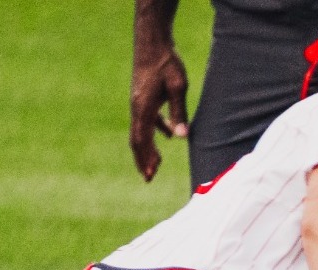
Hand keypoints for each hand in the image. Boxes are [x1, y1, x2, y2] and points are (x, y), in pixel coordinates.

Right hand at [130, 46, 189, 180]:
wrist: (152, 43)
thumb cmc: (167, 63)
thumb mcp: (178, 87)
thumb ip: (179, 113)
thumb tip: (181, 138)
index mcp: (143, 107)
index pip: (141, 139)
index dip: (145, 158)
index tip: (150, 175)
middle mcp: (136, 107)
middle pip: (137, 139)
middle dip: (143, 159)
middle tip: (149, 178)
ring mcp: (138, 102)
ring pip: (141, 130)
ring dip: (148, 148)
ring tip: (156, 164)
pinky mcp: (143, 97)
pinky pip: (147, 120)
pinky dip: (155, 131)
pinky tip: (167, 138)